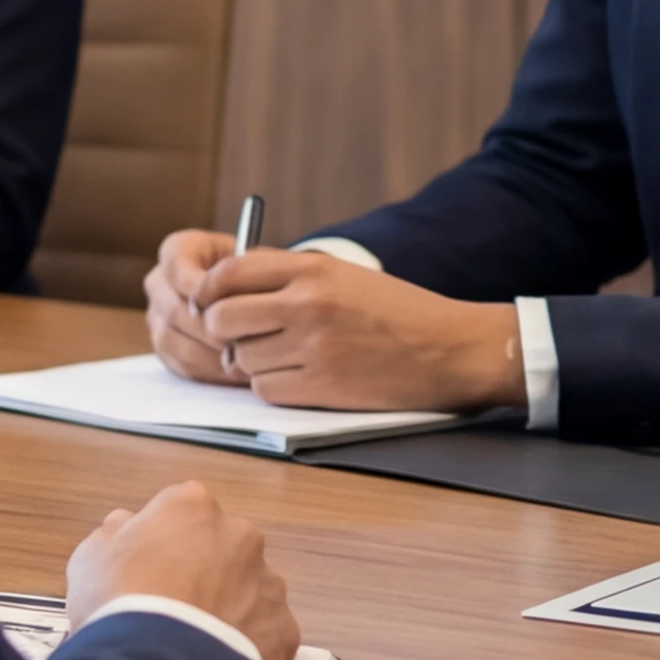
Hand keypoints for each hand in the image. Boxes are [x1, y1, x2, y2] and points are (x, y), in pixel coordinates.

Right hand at [64, 480, 299, 659]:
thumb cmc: (117, 599)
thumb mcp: (91, 558)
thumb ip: (115, 535)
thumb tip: (127, 527)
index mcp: (193, 506)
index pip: (182, 508)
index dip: (164, 537)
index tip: (148, 564)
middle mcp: (241, 535)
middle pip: (223, 545)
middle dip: (205, 567)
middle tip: (175, 602)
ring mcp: (269, 584)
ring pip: (250, 588)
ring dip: (231, 604)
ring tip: (197, 640)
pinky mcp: (286, 629)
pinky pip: (265, 631)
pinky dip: (248, 642)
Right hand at [143, 227, 249, 384]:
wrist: (257, 298)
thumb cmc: (259, 277)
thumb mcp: (257, 264)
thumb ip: (246, 273)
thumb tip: (240, 300)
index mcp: (177, 251)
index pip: (177, 267)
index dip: (201, 289)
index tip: (231, 304)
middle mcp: (159, 283)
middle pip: (174, 310)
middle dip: (212, 329)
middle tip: (246, 340)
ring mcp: (157, 317)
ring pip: (173, 340)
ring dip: (210, 354)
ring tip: (245, 359)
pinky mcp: (164, 349)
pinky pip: (179, 364)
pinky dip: (208, 371)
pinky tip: (235, 371)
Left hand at [186, 247, 523, 412]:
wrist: (452, 349)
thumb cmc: (394, 309)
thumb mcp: (340, 274)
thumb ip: (284, 274)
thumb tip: (221, 286)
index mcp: (310, 270)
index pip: (226, 275)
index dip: (207, 292)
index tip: (208, 303)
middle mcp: (306, 305)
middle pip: (222, 319)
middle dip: (222, 331)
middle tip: (240, 336)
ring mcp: (314, 348)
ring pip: (241, 359)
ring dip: (252, 361)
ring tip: (284, 355)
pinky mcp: (323, 387)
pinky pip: (266, 390)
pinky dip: (273, 387)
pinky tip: (299, 377)